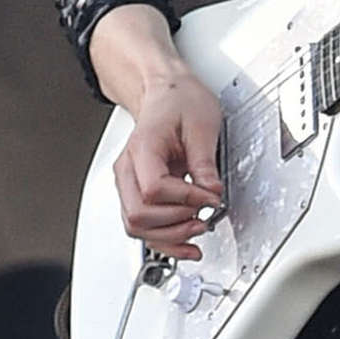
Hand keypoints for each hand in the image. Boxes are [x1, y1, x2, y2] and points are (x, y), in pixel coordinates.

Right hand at [112, 68, 223, 259]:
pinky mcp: (136, 192)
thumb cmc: (180, 102)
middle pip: (139, 214)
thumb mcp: (202, 125)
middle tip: (205, 218)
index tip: (211, 198)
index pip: (155, 188)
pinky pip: (142, 226)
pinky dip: (162, 240)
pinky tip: (184, 245)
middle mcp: (128, 169)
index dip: (186, 199)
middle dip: (175, 223)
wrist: (166, 93)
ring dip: (168, 237)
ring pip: (135, 226)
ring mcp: (128, 183)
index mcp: (143, 148)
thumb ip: (205, 162)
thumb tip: (211, 192)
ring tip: (198, 230)